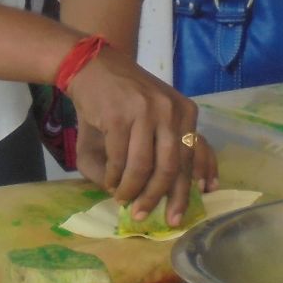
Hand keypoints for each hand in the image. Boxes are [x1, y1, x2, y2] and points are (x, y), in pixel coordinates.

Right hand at [65, 46, 218, 226]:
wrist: (92, 66)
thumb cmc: (123, 100)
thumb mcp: (151, 119)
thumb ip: (162, 152)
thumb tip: (165, 195)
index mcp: (185, 112)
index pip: (190, 160)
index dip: (183, 193)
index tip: (176, 216)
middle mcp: (170, 110)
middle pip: (170, 167)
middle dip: (156, 197)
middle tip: (143, 215)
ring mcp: (145, 111)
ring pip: (143, 167)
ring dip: (131, 190)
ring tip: (122, 199)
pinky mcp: (119, 116)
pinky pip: (119, 159)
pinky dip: (114, 177)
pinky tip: (110, 182)